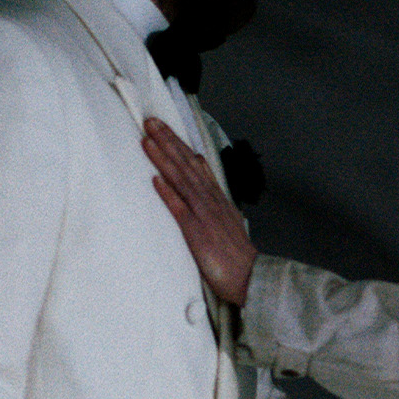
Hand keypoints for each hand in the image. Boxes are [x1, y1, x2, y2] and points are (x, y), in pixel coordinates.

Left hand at [143, 118, 256, 306]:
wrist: (250, 277)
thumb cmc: (237, 256)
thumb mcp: (229, 222)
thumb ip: (215, 204)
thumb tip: (204, 189)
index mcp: (216, 198)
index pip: (196, 164)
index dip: (179, 145)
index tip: (164, 128)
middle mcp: (210, 201)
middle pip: (186, 165)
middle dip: (168, 141)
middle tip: (151, 121)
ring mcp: (204, 214)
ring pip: (182, 180)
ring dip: (164, 159)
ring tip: (148, 140)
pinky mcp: (197, 232)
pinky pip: (180, 209)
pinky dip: (168, 192)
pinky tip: (156, 179)